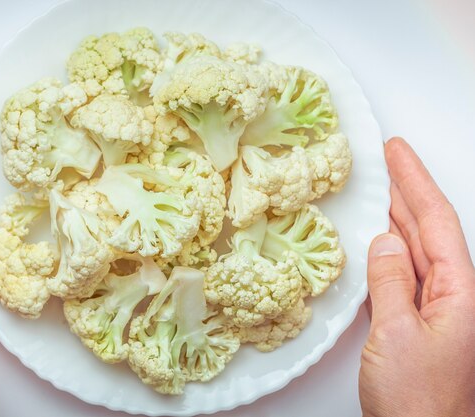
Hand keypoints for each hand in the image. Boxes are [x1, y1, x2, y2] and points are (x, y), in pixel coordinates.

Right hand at [359, 138, 474, 416]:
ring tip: (381, 190)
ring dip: (397, 218)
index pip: (436, 221)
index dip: (415, 181)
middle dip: (408, 191)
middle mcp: (453, 296)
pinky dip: (387, 252)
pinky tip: (378, 241)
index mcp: (460, 292)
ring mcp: (436, 309)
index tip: (397, 151)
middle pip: (429, 230)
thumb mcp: (398, 333)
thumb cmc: (417, 400)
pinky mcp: (416, 323)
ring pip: (415, 250)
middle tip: (387, 159)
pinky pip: (402, 275)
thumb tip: (384, 242)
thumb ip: (392, 282)